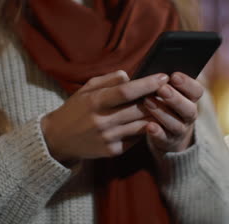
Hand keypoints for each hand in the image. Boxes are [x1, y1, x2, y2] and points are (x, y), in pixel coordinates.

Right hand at [41, 70, 169, 161]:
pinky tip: (149, 121)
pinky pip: (136, 138)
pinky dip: (144, 129)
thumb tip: (131, 76)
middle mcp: (102, 121)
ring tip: (165, 105)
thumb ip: (109, 80)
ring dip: (155, 115)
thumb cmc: (75, 109)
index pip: (126, 91)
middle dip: (157, 99)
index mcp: (95, 101)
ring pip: (141, 125)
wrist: (58, 139)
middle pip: (138, 109)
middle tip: (171, 90)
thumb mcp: (87, 89)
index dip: (147, 84)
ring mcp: (108, 138)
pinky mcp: (112, 151)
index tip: (163, 76)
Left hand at [143, 72, 203, 152]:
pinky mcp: (167, 141)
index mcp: (190, 99)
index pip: (196, 91)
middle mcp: (188, 115)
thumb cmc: (162, 103)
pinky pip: (164, 138)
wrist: (166, 133)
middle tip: (162, 89)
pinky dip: (158, 132)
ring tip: (148, 102)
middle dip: (175, 98)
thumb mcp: (166, 92)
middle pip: (189, 108)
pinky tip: (149, 126)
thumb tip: (150, 72)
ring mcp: (179, 130)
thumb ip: (162, 83)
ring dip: (163, 113)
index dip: (187, 83)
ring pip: (176, 124)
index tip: (174, 75)